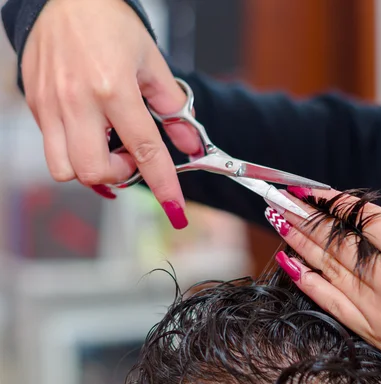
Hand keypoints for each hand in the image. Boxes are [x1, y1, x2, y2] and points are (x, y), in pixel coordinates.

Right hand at [21, 0, 199, 227]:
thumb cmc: (108, 22)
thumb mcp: (152, 62)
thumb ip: (174, 107)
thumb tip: (189, 143)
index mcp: (114, 89)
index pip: (145, 150)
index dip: (163, 185)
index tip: (175, 208)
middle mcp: (78, 101)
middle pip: (93, 172)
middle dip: (119, 175)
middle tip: (130, 156)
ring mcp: (51, 105)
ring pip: (64, 169)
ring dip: (92, 169)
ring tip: (106, 144)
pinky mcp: (35, 105)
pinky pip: (51, 148)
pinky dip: (75, 152)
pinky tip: (89, 130)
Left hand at [264, 187, 380, 372]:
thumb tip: (357, 226)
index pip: (362, 217)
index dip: (332, 200)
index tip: (311, 188)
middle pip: (337, 238)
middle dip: (304, 214)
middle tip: (280, 197)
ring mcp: (376, 307)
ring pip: (327, 264)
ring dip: (298, 239)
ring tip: (278, 218)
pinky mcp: (370, 330)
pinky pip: (329, 300)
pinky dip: (306, 279)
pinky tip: (288, 261)